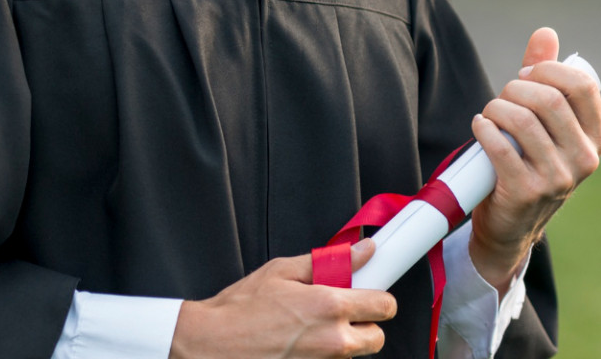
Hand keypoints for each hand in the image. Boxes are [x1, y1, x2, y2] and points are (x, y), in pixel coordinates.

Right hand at [169, 239, 395, 357]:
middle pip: (377, 336)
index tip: (368, 294)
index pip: (385, 305)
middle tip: (335, 313)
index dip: (377, 297)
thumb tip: (362, 251)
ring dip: (340, 341)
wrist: (215, 344)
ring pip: (353, 353)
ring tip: (306, 329)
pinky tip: (297, 344)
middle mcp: (334, 339)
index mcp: (329, 305)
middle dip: (362, 323)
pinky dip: (322, 355)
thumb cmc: (241, 307)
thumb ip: (327, 261)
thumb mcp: (280, 271)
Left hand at [470, 27, 600, 292]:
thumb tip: (546, 33)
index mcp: (595, 136)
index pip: (582, 83)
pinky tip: (480, 127)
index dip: (545, 69)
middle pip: (547, 98)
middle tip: (501, 99)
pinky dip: (482, 128)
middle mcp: (585, 158)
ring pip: (521, 119)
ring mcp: (559, 178)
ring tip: (489, 115)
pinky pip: (499, 146)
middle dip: (513, 88)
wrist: (510, 222)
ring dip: (494, 108)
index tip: (523, 75)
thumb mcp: (542, 121)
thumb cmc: (525, 160)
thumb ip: (544, 76)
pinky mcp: (527, 191)